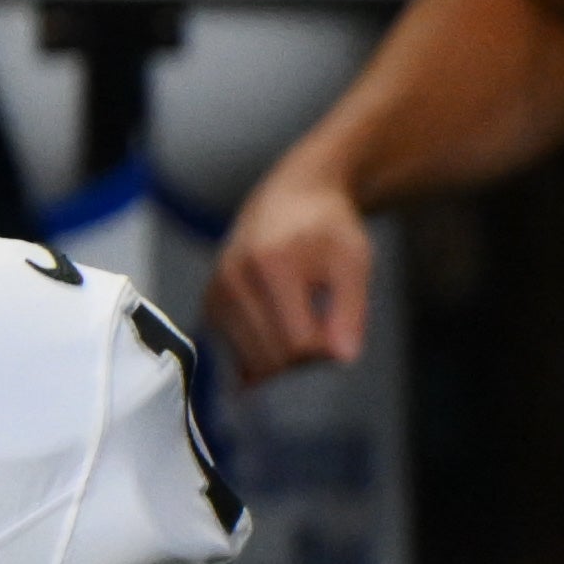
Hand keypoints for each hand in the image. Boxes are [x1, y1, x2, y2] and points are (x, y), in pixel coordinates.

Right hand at [207, 155, 376, 375]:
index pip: (299, 344)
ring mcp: (215, 294)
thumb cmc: (328, 230)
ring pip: (255, 363)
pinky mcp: (210, 306)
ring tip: (305, 320)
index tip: (342, 326)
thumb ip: (351, 310)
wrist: (290, 200)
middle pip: (275, 359)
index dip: (329, 348)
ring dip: (287, 358)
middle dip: (308, 357)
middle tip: (326, 324)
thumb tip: (344, 358)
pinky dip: (267, 353)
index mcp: (270, 265)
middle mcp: (232, 280)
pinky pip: (241, 356)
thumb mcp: (353, 262)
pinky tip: (283, 323)